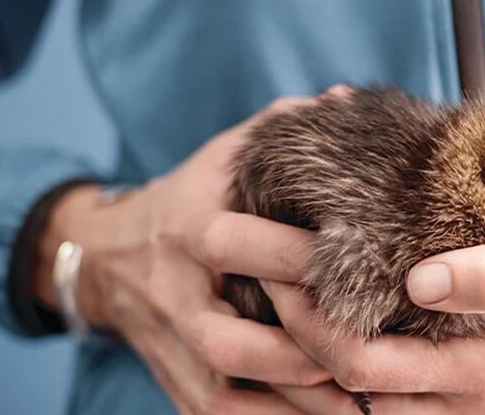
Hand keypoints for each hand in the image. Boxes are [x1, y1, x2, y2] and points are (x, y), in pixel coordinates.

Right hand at [35, 92, 346, 413]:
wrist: (111, 258)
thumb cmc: (193, 200)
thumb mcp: (227, 156)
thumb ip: (283, 129)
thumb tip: (347, 101)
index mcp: (190, 228)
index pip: (234, 244)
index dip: (293, 257)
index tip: (365, 260)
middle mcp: (177, 294)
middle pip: (228, 340)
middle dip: (301, 349)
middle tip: (374, 350)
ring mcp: (174, 346)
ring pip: (230, 388)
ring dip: (298, 400)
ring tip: (366, 396)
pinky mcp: (178, 385)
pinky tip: (329, 414)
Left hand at [263, 209, 484, 413]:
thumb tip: (418, 281)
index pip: (363, 369)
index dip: (308, 323)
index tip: (271, 265)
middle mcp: (469, 405)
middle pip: (349, 390)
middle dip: (293, 337)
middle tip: (254, 269)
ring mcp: (464, 403)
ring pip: (361, 397)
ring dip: (311, 353)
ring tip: (269, 292)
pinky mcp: (464, 388)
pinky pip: (388, 388)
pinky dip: (345, 360)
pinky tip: (320, 317)